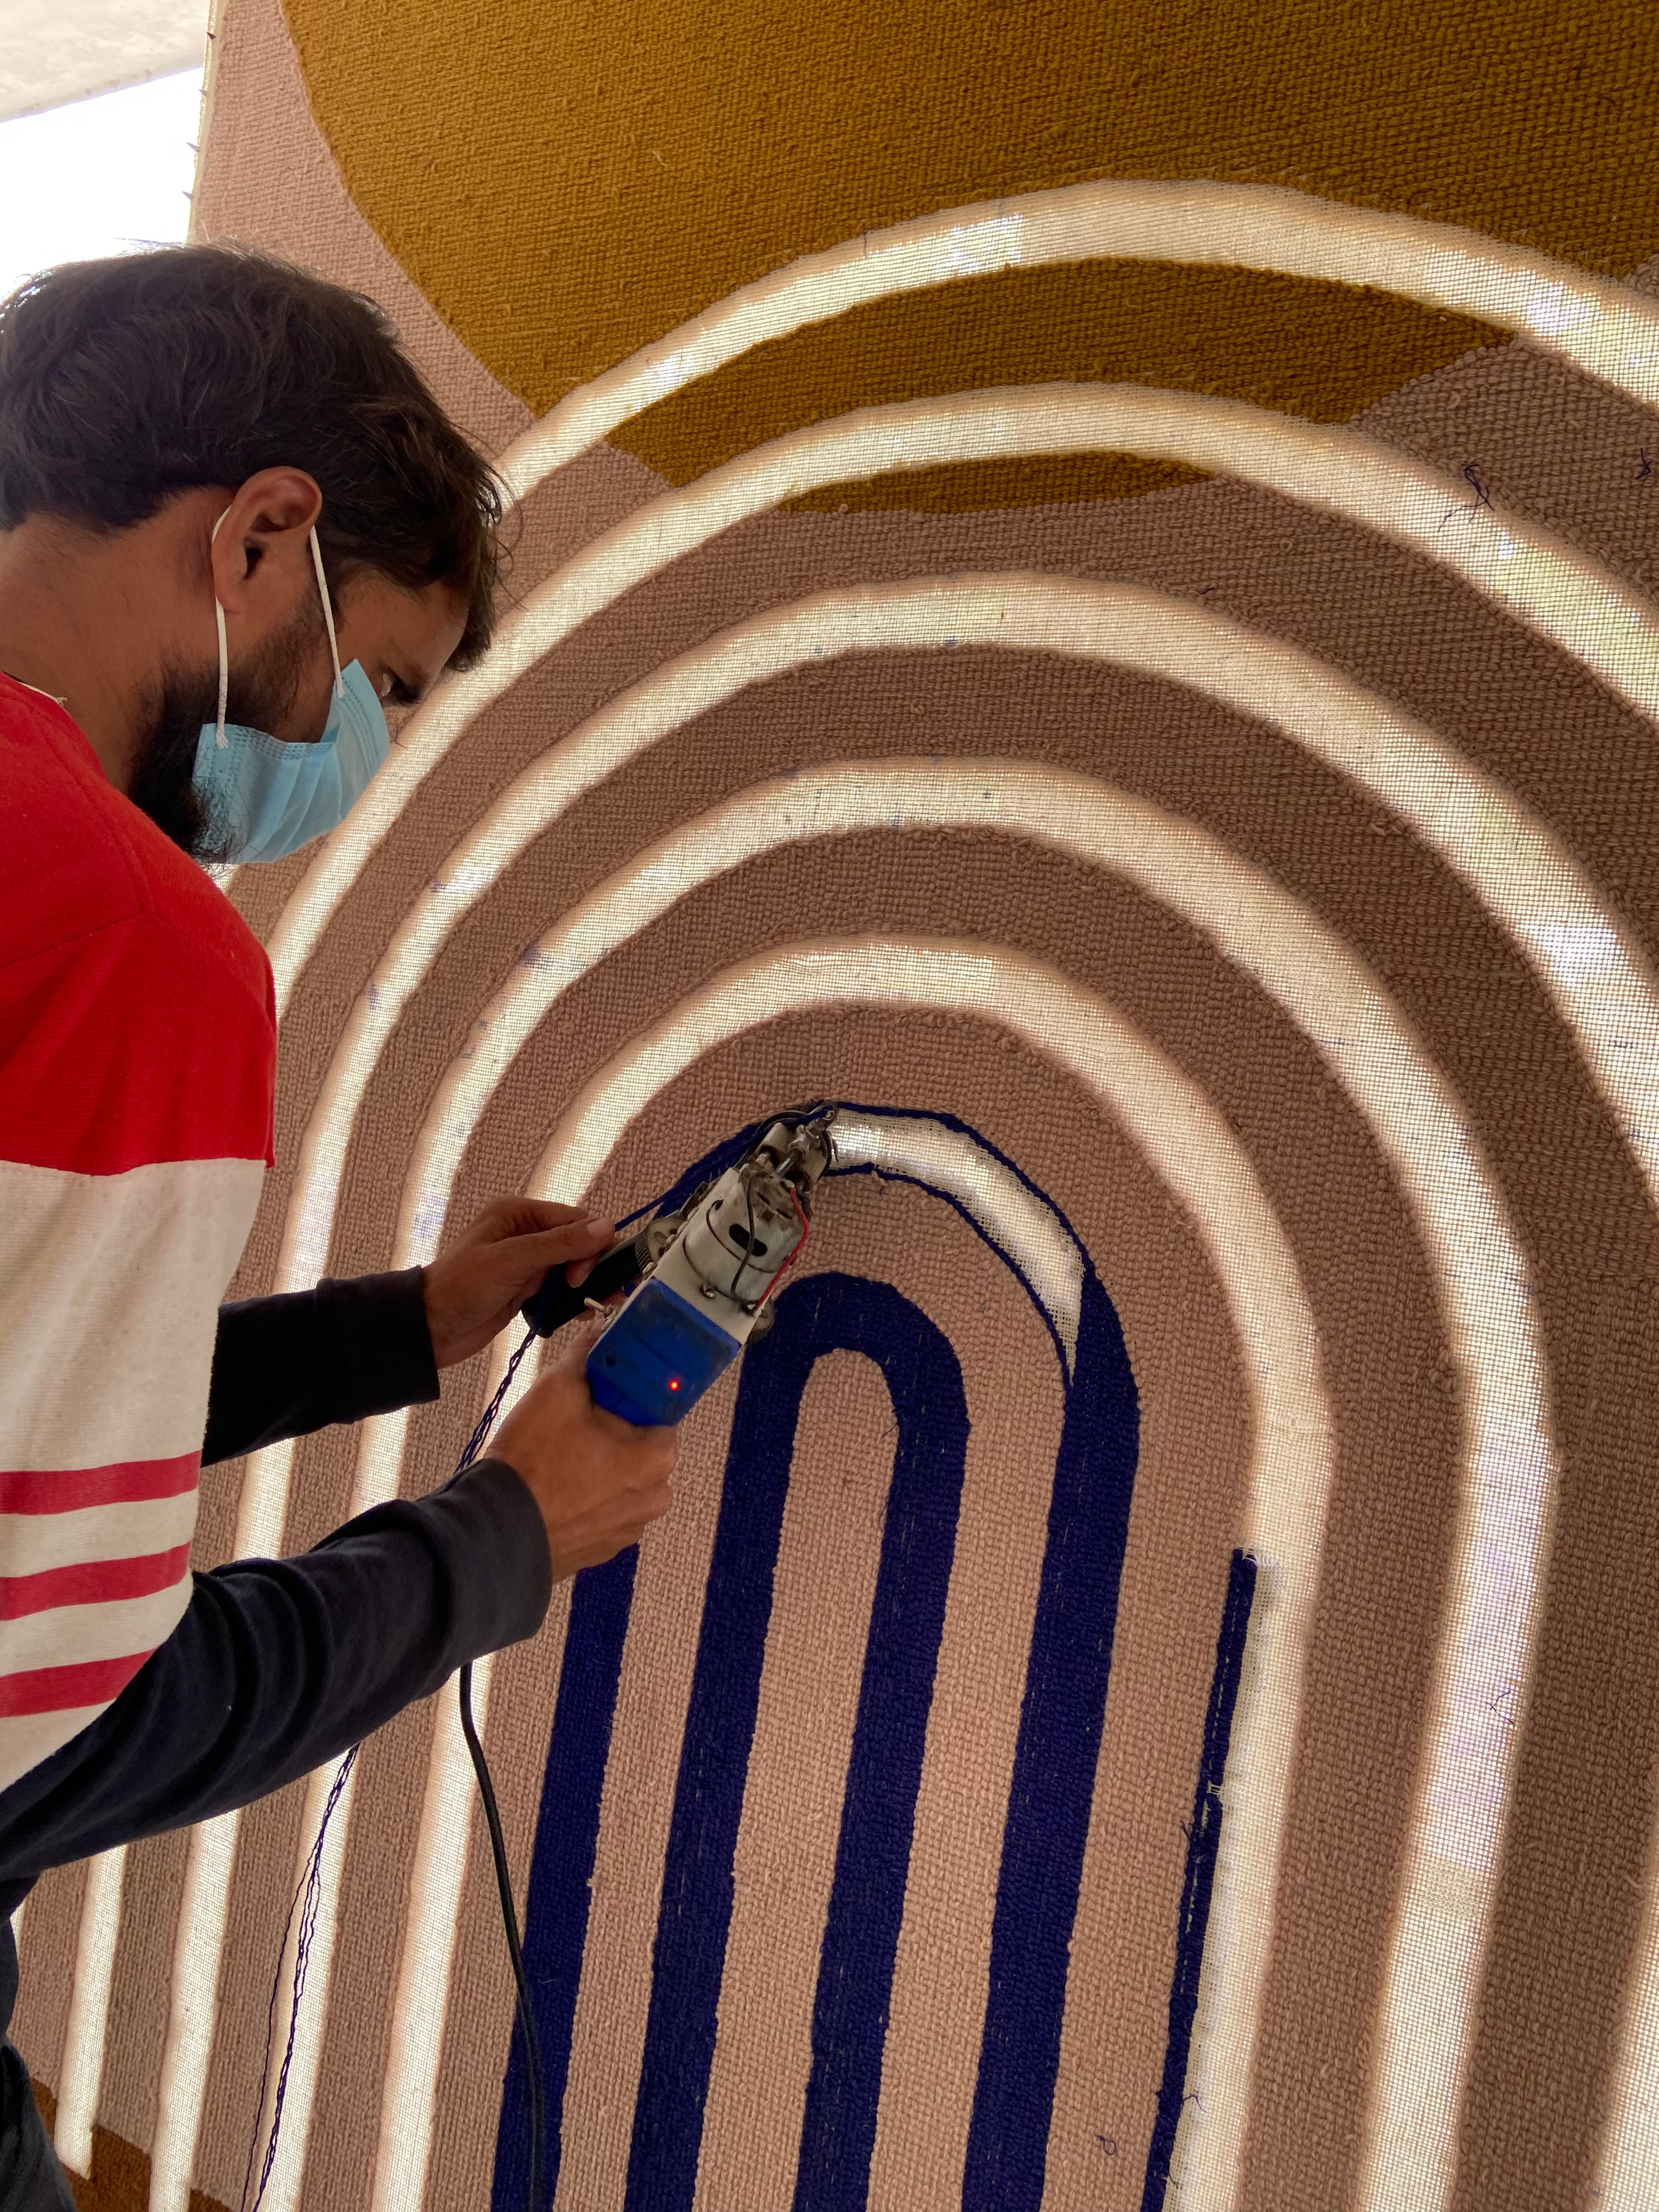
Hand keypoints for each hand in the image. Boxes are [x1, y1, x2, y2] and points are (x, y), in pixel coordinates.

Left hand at [422, 1196, 615, 1368]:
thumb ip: (559, 1244)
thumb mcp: (512, 1261)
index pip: (574, 1219)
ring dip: (587, 1283)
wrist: (431, 1327)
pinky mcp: (526, 1287)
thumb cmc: (462, 1287)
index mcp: (518, 1213)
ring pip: (572, 1266)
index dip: (589, 1244)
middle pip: (577, 1242)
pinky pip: (560, 1287)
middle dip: (593, 1265)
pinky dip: (573, 1298)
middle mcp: (525, 1232)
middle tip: (596, 1292)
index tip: (582, 1276)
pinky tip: (581, 1311)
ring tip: (601, 1303)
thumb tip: (606, 1227)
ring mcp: (527, 1261)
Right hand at [492, 1322, 676, 1577]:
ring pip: (620, 1474)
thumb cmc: (531, 1464)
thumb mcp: (557, 1389)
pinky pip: (603, 1505)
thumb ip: (586, 1356)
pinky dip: (586, 1492)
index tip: (608, 1385)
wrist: (495, 1529)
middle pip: (640, 1442)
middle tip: (575, 1417)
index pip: (661, 1407)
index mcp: (657, 1456)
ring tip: (559, 1454)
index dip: (632, 1390)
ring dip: (598, 1460)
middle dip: (613, 1426)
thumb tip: (597, 1333)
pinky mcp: (604, 1545)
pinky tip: (556, 1483)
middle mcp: (654, 1495)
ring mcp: (630, 1525)